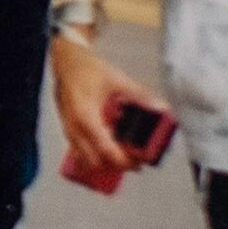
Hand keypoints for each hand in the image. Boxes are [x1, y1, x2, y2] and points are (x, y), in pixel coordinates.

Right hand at [50, 32, 164, 183]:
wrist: (66, 62)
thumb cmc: (88, 70)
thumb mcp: (117, 81)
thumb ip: (140, 95)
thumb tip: (161, 108)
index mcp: (85, 116)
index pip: (105, 149)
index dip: (123, 160)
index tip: (139, 163)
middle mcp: (74, 127)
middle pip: (94, 160)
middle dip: (115, 166)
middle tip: (134, 162)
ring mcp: (68, 129)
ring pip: (84, 159)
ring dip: (104, 163)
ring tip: (123, 156)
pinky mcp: (67, 129)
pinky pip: (78, 152)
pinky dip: (94, 156)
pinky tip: (108, 150)